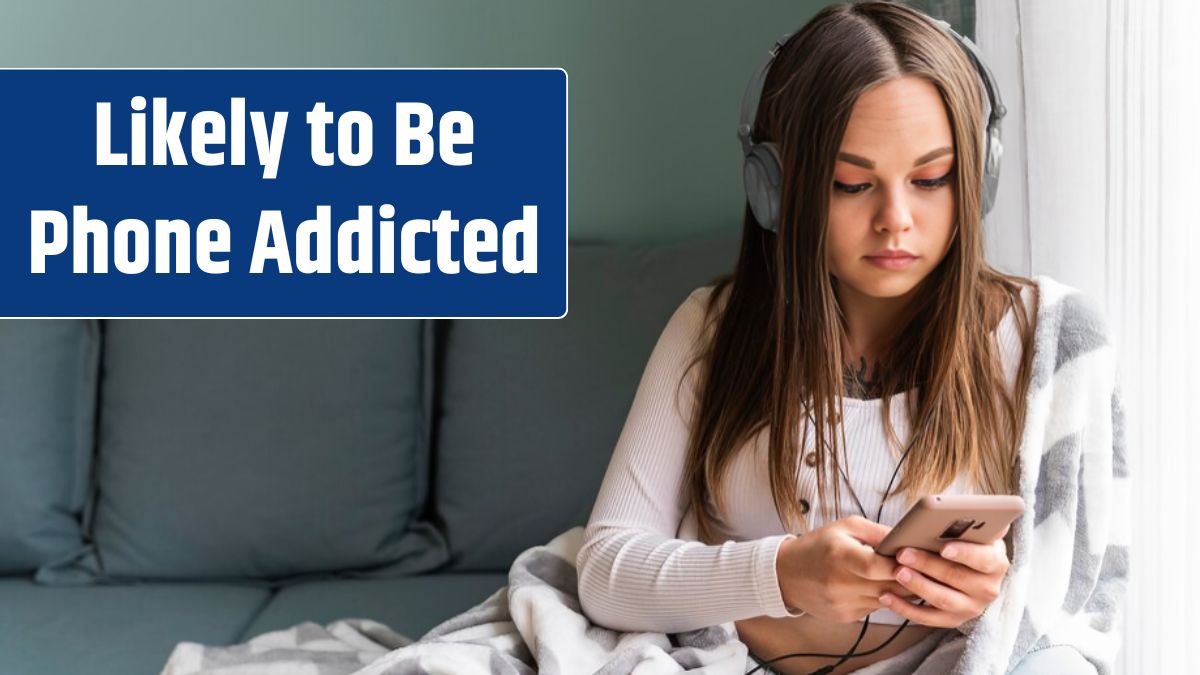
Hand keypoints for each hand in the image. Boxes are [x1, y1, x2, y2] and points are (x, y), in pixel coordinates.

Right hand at [777, 516, 916, 622]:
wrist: (786, 574)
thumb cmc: (818, 546)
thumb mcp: (845, 527)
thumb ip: (877, 532)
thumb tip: (908, 538)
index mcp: (839, 555)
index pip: (877, 566)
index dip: (900, 564)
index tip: (914, 559)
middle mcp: (840, 584)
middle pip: (888, 586)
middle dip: (908, 578)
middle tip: (920, 568)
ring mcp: (843, 603)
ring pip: (886, 600)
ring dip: (898, 589)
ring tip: (901, 575)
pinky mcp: (846, 616)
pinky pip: (875, 608)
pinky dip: (882, 597)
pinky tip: (876, 585)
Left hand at [878, 526, 1010, 627]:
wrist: (968, 571)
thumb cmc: (965, 543)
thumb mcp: (974, 531)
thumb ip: (975, 521)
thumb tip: (977, 510)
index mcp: (996, 563)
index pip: (985, 559)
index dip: (965, 553)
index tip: (945, 547)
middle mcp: (988, 589)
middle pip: (957, 578)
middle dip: (929, 565)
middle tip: (904, 553)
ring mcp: (971, 607)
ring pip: (942, 599)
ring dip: (917, 585)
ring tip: (896, 571)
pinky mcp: (952, 620)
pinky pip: (927, 618)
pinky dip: (905, 608)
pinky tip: (886, 596)